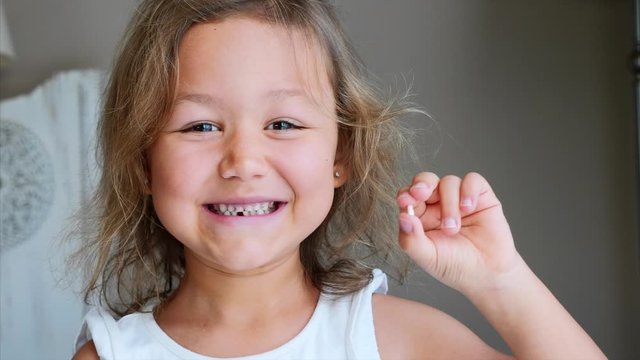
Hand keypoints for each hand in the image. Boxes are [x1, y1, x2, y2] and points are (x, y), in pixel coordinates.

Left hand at [397, 172, 523, 295]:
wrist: (488, 275)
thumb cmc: (456, 266)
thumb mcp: (428, 257)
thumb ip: (412, 239)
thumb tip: (402, 217)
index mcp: (421, 216)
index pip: (409, 196)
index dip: (406, 195)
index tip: (405, 201)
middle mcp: (438, 205)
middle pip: (426, 181)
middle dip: (422, 184)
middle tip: (420, 193)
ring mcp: (459, 199)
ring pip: (448, 182)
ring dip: (448, 204)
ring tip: (452, 229)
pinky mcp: (481, 197)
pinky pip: (473, 180)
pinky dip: (468, 190)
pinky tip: (468, 208)